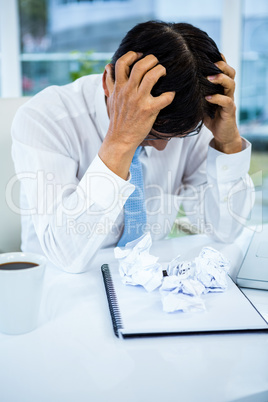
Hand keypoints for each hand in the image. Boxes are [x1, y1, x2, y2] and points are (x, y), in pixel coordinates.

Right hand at [99, 51, 174, 178]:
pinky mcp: (149, 111)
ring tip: (163, 73)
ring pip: (152, 76)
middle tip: (156, 63)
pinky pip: (164, 98)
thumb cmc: (117, 119)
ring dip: (160, 71)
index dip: (132, 54)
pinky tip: (170, 95)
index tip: (140, 56)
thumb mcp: (110, 99)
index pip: (122, 62)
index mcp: (118, 87)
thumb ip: (110, 82)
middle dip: (151, 59)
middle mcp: (128, 92)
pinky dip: (170, 94)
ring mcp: (139, 101)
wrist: (119, 139)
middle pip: (140, 65)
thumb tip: (108, 67)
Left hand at [204, 54, 241, 153]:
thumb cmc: (210, 117)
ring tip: (209, 77)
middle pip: (231, 72)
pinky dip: (217, 98)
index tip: (208, 53)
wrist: (222, 135)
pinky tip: (208, 97)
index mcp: (221, 87)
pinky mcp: (229, 111)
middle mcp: (227, 91)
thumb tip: (175, 86)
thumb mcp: (201, 103)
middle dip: (222, 65)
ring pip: (231, 84)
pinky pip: (226, 101)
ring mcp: (230, 100)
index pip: (224, 69)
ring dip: (220, 79)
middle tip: (211, 63)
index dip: (219, 60)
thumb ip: (195, 93)